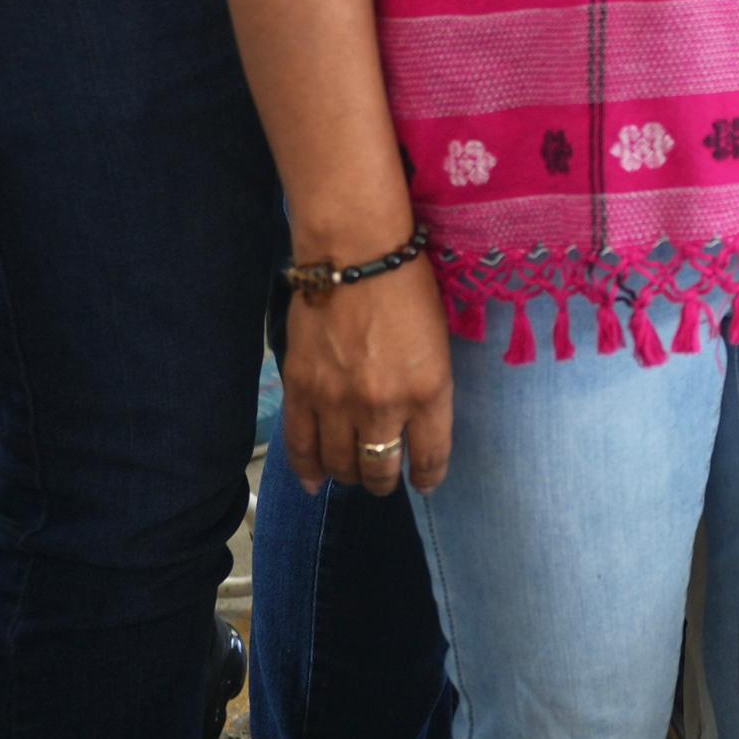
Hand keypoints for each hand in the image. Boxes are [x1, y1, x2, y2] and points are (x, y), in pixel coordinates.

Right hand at [279, 256, 452, 494]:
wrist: (356, 254)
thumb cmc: (409, 288)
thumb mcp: (438, 343)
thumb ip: (428, 389)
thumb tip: (415, 426)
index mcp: (428, 391)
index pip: (430, 456)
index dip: (428, 477)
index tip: (425, 483)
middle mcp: (383, 406)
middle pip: (380, 468)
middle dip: (384, 481)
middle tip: (384, 480)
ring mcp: (337, 403)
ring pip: (340, 464)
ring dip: (348, 475)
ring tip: (353, 474)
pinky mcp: (301, 393)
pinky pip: (300, 447)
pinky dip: (307, 471)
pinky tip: (314, 482)